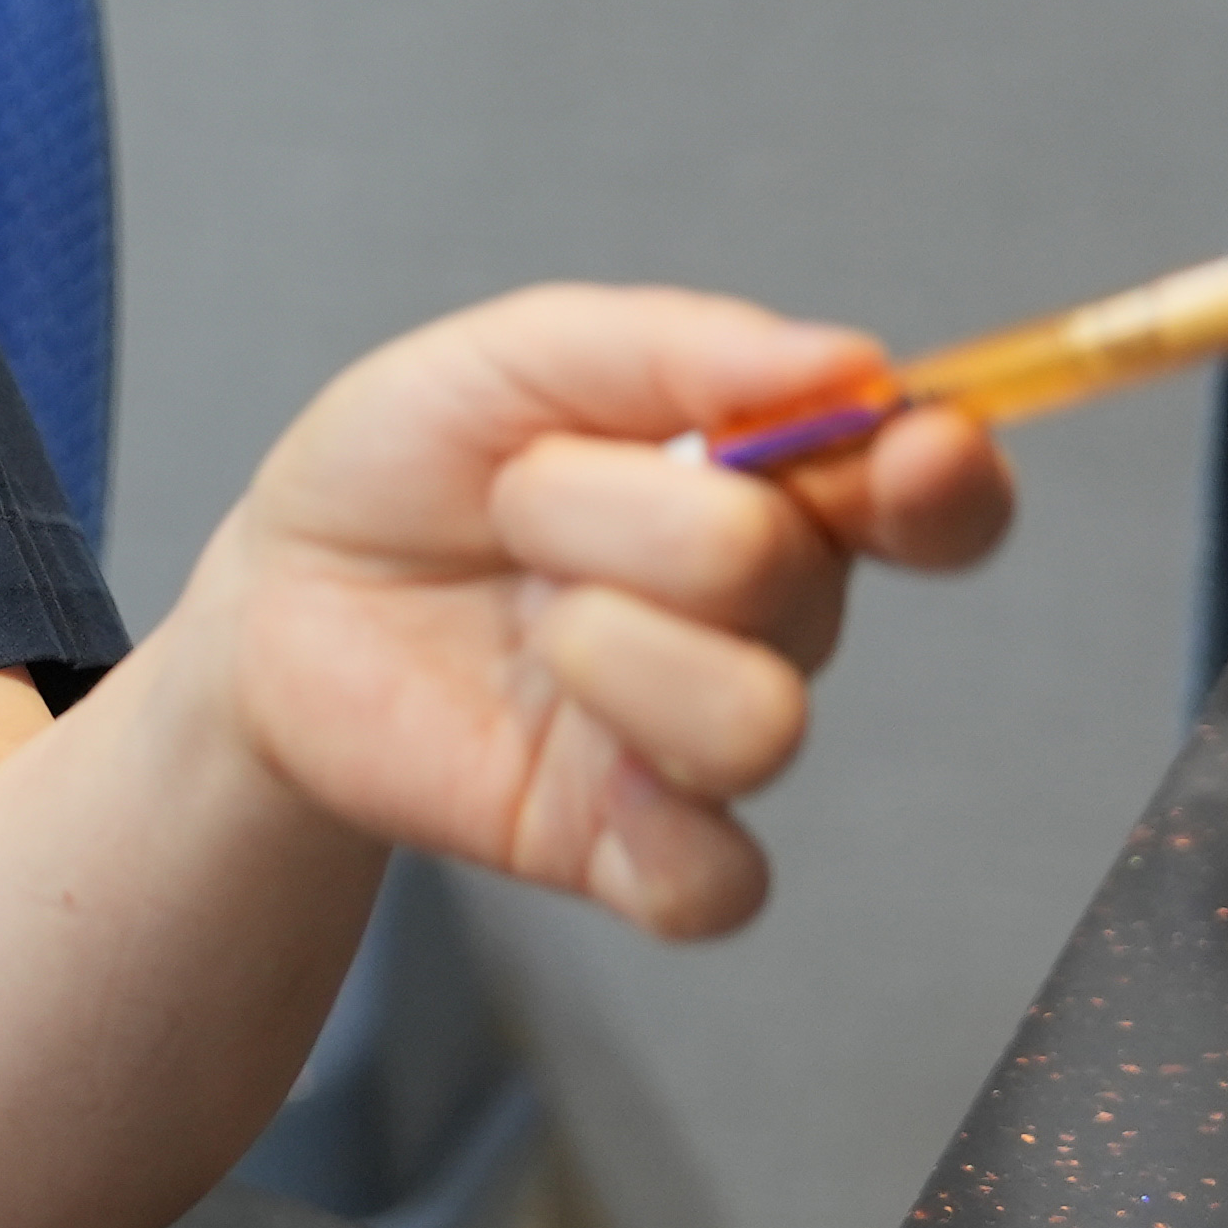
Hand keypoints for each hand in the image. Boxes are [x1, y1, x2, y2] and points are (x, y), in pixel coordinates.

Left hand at [195, 285, 1014, 938]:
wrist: (279, 598)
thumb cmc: (410, 462)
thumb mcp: (512, 356)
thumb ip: (673, 346)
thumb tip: (851, 363)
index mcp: (766, 483)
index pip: (929, 498)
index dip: (947, 481)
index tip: (911, 449)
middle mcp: (764, 616)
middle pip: (792, 579)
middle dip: (628, 515)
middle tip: (519, 494)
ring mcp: (700, 737)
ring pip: (762, 723)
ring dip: (615, 648)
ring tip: (527, 620)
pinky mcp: (632, 848)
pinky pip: (721, 881)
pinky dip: (662, 832)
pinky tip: (578, 763)